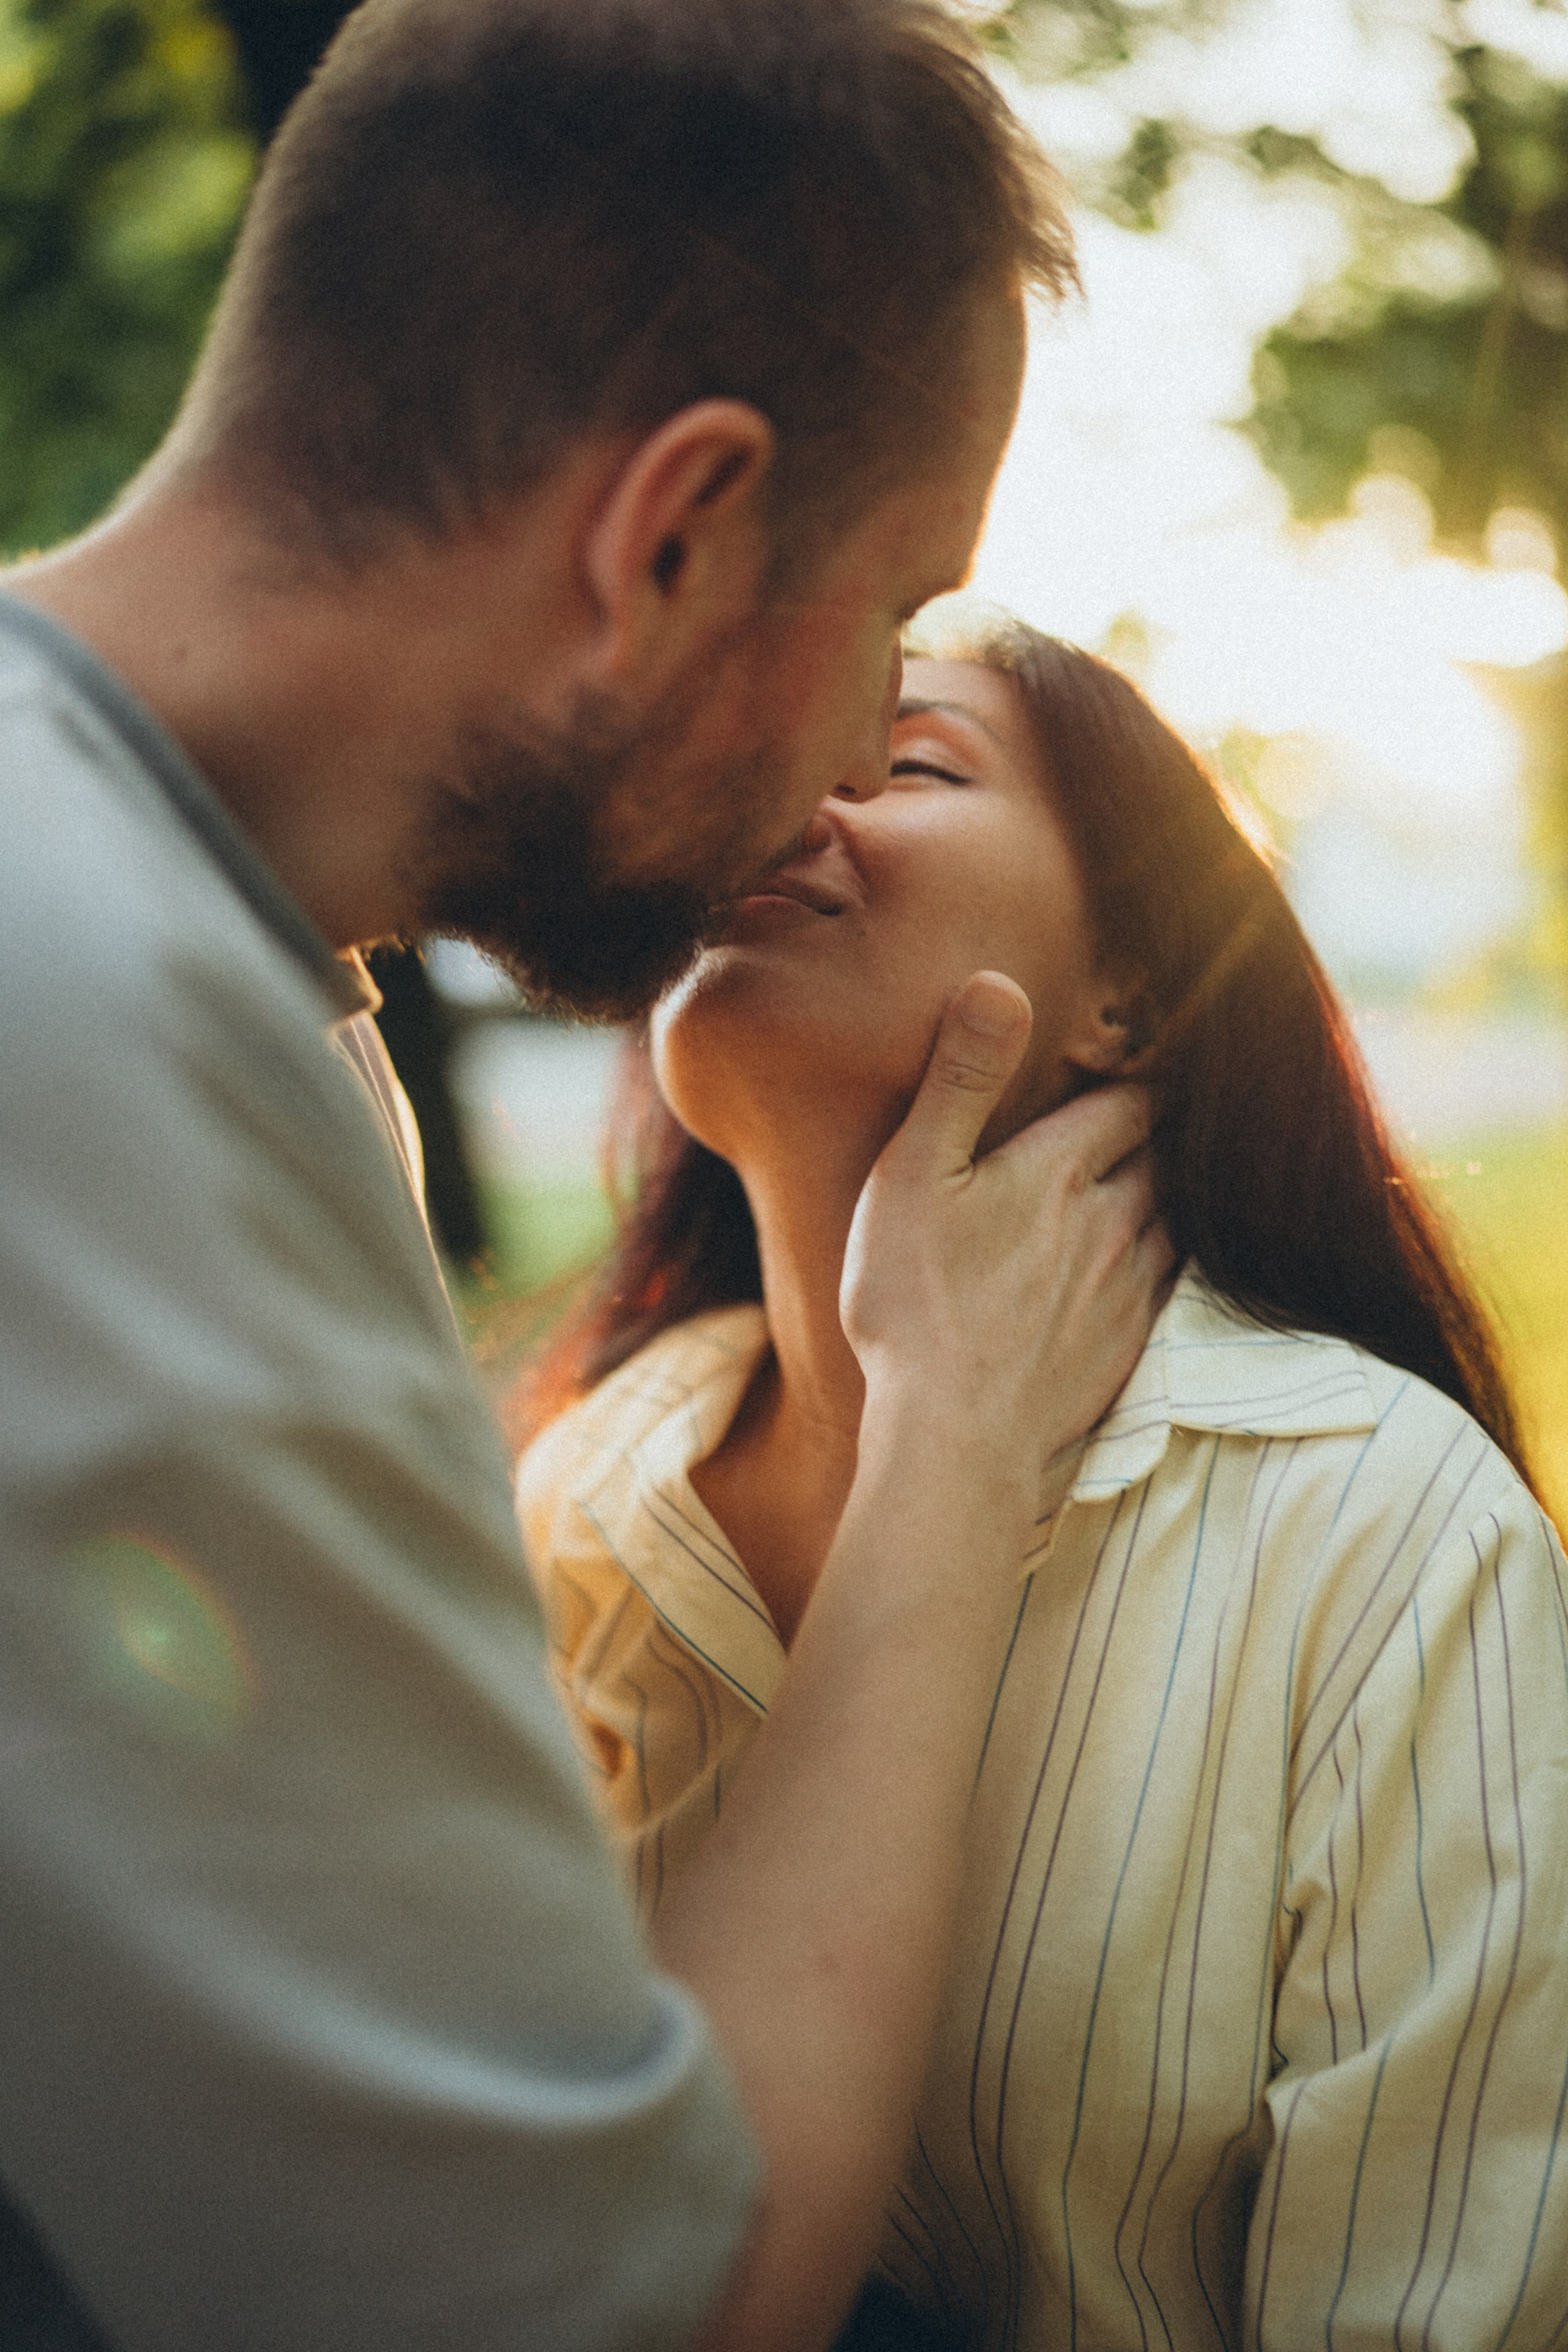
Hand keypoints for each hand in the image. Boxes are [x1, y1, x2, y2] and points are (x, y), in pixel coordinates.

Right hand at [841, 970, 1171, 1470]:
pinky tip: (1141, 1268)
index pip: (1127, 1101)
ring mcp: (1128, 1289)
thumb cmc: (915, 1306)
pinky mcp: (1130, 1349)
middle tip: (1145, 1116)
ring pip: (1173, 1220)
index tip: (1131, 1062)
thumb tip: (998, 981)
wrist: (957, 1440)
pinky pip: (1171, 1286)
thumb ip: (961, 1078)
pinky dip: (1164, 1262)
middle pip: (1161, 1158)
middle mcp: (1112, 1222)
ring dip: (1166, 1197)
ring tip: (1148, 1183)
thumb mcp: (913, 1176)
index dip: (1132, 1078)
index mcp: (1060, 1170)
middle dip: (1156, 1134)